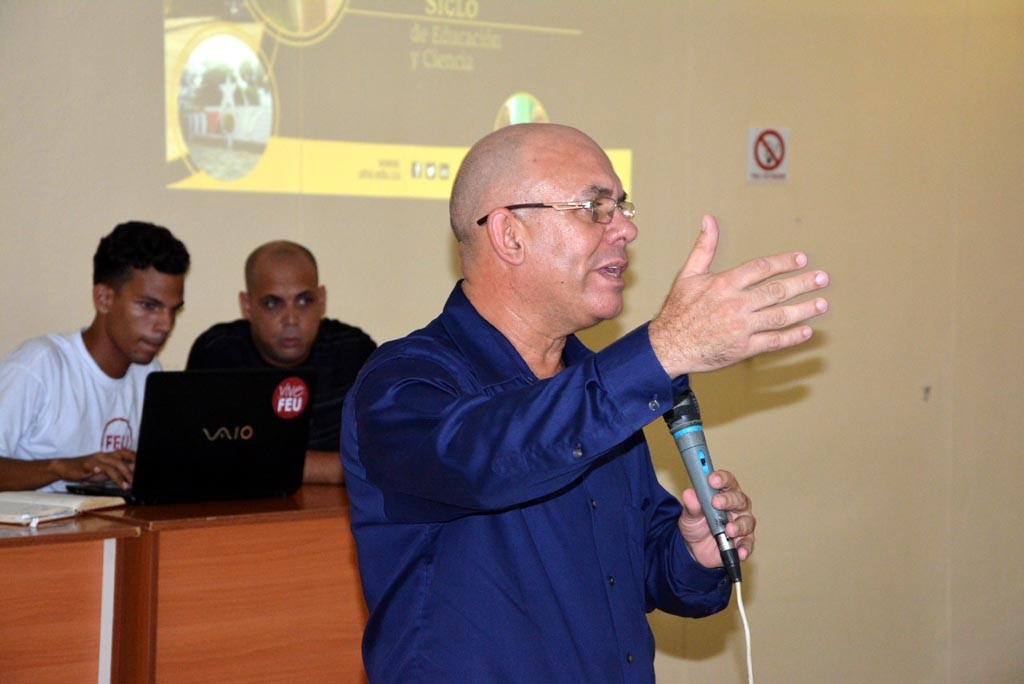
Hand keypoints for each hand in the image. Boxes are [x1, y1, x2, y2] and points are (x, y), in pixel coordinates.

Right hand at [52, 450, 135, 488]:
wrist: (65, 468)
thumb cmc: (86, 470)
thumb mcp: (105, 472)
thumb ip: (118, 472)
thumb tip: (132, 474)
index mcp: (109, 456)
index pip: (126, 454)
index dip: (135, 459)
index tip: (145, 467)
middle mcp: (104, 456)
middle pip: (120, 460)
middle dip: (130, 471)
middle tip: (136, 482)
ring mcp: (95, 460)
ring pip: (110, 465)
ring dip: (120, 476)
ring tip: (126, 485)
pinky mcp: (85, 465)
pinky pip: (93, 466)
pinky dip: (98, 469)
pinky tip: (101, 472)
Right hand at [649, 214, 829, 377]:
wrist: (668, 346)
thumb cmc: (678, 310)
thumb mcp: (688, 274)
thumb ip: (704, 247)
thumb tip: (709, 219)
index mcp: (724, 284)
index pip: (762, 268)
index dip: (784, 263)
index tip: (802, 260)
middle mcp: (735, 304)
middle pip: (777, 291)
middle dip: (803, 284)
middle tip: (822, 279)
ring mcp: (741, 328)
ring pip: (780, 316)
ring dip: (805, 309)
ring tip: (822, 303)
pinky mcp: (743, 349)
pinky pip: (774, 342)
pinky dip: (792, 337)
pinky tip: (807, 331)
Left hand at [677, 469, 755, 568]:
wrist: (694, 547)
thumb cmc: (696, 524)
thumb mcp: (690, 515)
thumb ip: (691, 505)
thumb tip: (689, 493)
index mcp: (725, 494)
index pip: (728, 482)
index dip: (722, 479)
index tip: (712, 480)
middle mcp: (737, 507)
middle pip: (739, 500)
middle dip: (729, 500)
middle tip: (716, 502)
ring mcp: (742, 525)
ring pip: (747, 522)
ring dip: (738, 526)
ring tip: (728, 530)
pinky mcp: (743, 543)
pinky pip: (748, 545)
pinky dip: (745, 548)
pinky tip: (739, 552)